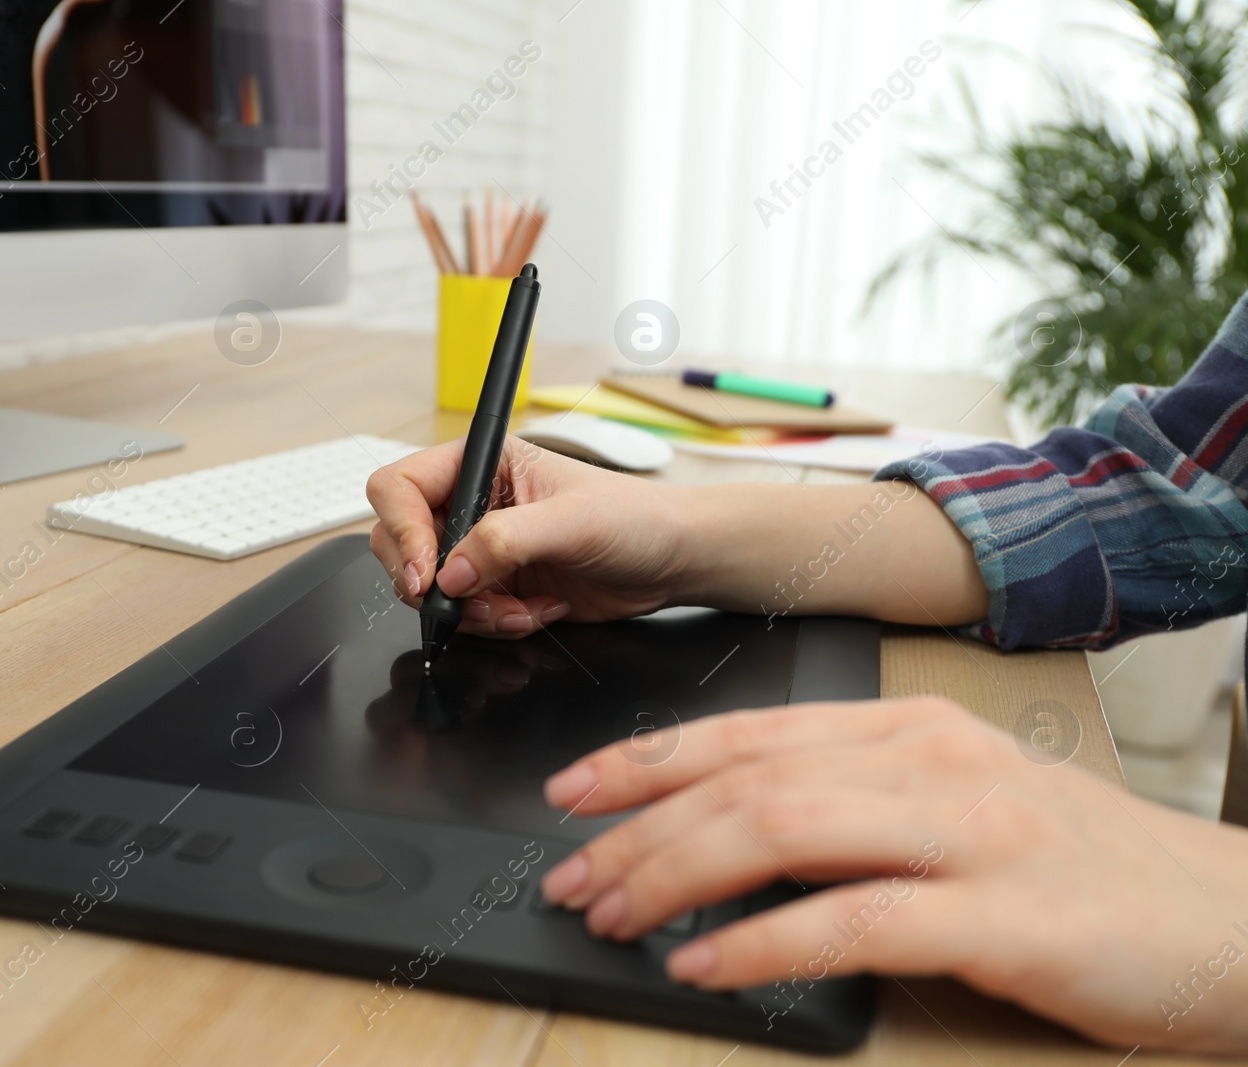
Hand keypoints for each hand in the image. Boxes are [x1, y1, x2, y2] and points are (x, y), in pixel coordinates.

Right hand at [366, 438, 690, 636]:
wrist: (672, 561)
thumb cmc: (635, 517)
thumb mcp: (571, 521)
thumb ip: (505, 541)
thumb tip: (452, 572)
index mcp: (480, 463)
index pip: (400, 488)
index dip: (402, 531)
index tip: (427, 573)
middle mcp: (471, 502)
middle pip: (400, 543)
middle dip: (432, 583)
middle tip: (467, 603)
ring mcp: (479, 548)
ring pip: (429, 589)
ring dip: (471, 612)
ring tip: (522, 609)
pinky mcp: (494, 586)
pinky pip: (464, 616)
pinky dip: (494, 624)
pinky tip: (539, 610)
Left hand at [540, 697, 1247, 1052]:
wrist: (1234, 923)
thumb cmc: (1084, 873)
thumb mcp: (960, 808)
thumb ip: (855, 806)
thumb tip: (727, 837)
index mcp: (911, 728)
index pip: (747, 732)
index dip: (646, 760)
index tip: (573, 793)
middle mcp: (930, 761)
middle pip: (744, 781)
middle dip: (636, 829)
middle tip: (567, 876)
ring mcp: (969, 831)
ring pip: (779, 831)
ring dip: (674, 876)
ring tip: (610, 915)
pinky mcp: (1003, 913)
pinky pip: (849, 922)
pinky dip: (759, 943)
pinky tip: (703, 965)